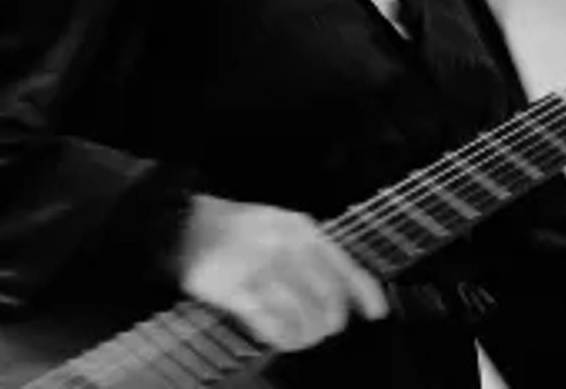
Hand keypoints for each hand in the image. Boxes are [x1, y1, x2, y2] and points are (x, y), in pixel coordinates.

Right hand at [172, 194, 388, 352]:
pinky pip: (273, 326)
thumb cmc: (239, 231)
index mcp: (300, 229)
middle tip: (322, 328)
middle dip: (330, 321)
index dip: (365, 292)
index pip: (343, 264)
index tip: (377, 313)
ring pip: (304, 317)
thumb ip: (311, 252)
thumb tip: (344, 288)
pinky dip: (283, 338)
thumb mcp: (281, 227)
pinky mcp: (238, 292)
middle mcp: (286, 247)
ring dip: (307, 334)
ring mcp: (262, 269)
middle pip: (328, 299)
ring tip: (300, 335)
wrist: (187, 228)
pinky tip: (281, 336)